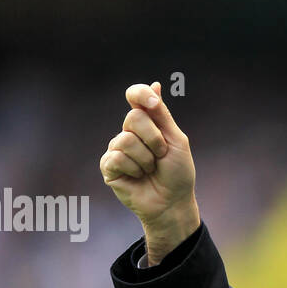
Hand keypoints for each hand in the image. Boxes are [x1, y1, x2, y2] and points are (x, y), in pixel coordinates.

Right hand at [100, 81, 199, 263]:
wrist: (172, 202)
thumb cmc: (178, 173)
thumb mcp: (176, 140)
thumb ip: (162, 114)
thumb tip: (156, 84)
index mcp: (147, 122)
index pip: (135, 95)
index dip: (141, 95)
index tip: (154, 104)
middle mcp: (129, 132)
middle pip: (133, 118)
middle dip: (155, 139)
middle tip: (161, 156)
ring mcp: (117, 149)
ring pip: (126, 140)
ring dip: (146, 159)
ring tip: (150, 170)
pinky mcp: (109, 167)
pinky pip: (116, 157)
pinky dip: (133, 169)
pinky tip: (138, 177)